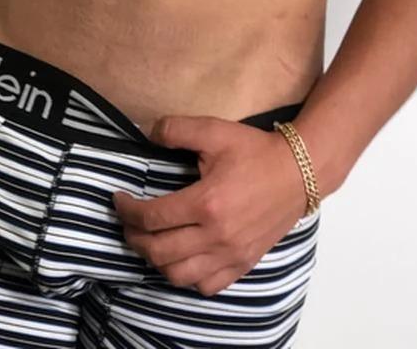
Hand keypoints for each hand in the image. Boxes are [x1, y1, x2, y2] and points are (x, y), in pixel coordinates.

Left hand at [112, 113, 311, 296]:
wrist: (298, 172)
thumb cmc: (255, 151)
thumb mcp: (214, 130)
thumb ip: (176, 130)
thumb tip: (147, 134)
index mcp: (206, 203)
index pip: (152, 217)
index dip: (127, 211)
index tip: (118, 200)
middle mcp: (216, 236)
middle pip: (159, 252)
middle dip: (134, 238)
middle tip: (128, 222)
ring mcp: (230, 254)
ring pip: (179, 276)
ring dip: (156, 261)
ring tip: (150, 242)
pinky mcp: (243, 264)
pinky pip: (207, 286)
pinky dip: (187, 278)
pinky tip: (182, 259)